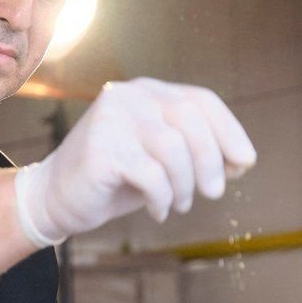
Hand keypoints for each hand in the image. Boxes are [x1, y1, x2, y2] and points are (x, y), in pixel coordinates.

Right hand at [14, 77, 256, 246]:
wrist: (56, 198)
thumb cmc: (117, 180)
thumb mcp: (162, 162)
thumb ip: (196, 153)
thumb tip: (242, 161)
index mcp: (148, 92)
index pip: (201, 101)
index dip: (229, 131)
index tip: (244, 164)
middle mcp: (130, 96)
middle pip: (190, 121)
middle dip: (210, 162)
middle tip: (213, 193)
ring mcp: (113, 118)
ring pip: (173, 149)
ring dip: (185, 185)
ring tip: (179, 204)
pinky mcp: (101, 147)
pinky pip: (151, 174)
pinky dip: (162, 198)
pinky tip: (158, 210)